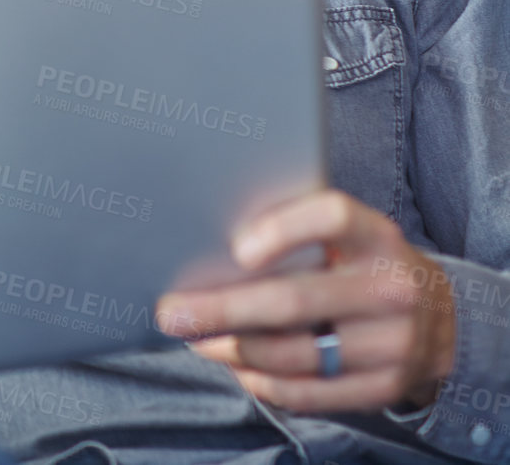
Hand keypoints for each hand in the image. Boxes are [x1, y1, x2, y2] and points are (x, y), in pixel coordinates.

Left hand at [156, 190, 457, 411]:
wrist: (438, 318)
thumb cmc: (359, 264)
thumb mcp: (345, 236)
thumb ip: (293, 230)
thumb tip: (205, 242)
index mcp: (377, 237)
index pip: (332, 217)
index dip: (282, 229)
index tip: (236, 248)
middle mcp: (392, 289)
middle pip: (293, 301)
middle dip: (221, 309)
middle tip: (171, 312)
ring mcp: (393, 344)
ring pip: (292, 354)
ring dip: (231, 349)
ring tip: (196, 339)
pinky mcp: (384, 387)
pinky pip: (307, 393)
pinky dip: (261, 381)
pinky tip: (236, 366)